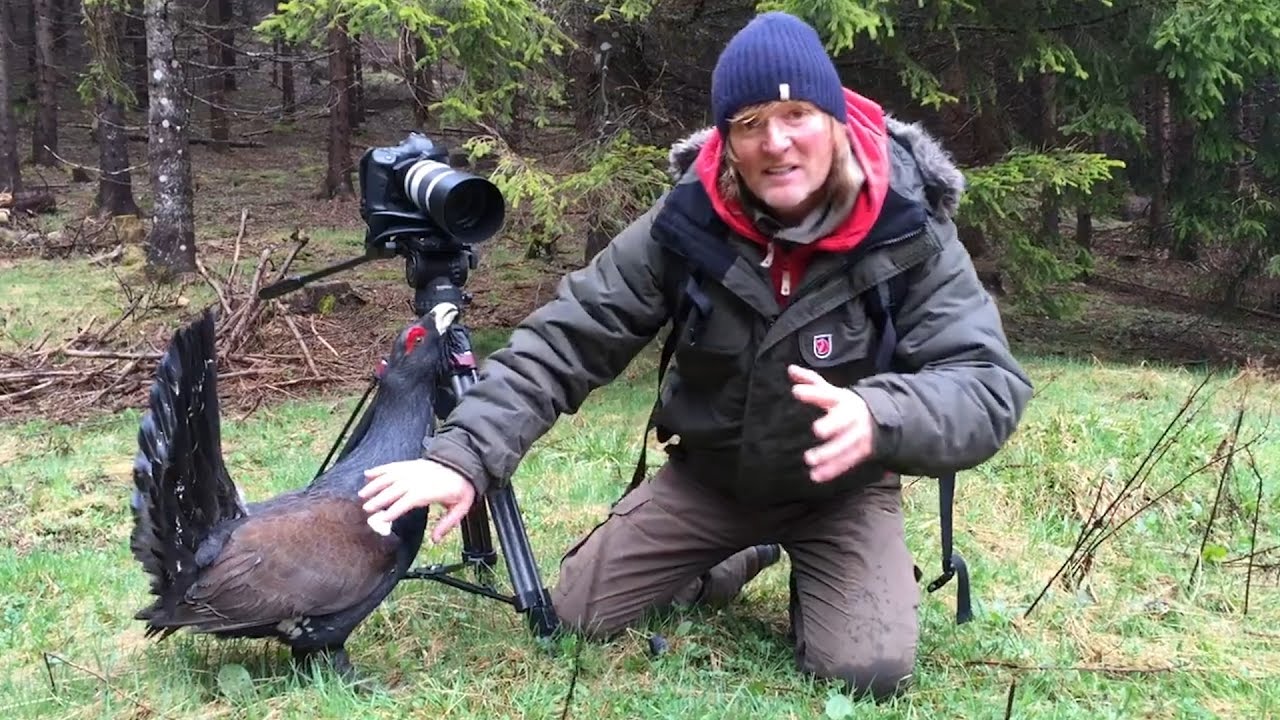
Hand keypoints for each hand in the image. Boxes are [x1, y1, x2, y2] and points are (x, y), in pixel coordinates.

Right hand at [359, 459, 475, 543]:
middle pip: (395, 489)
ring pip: (390, 477)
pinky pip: (392, 466)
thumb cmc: (461, 487)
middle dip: (380, 498)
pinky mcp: (410, 464)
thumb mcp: (461, 507)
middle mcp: (419, 479)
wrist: (464, 462)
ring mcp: (413, 470)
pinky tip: (367, 475)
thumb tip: (435, 540)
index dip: (396, 508)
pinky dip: (378, 470)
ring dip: (374, 485)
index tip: (383, 518)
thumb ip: (447, 524)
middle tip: (366, 509)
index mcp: (430, 490)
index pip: (409, 500)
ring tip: (361, 495)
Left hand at [788, 364, 874, 482]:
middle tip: (817, 430)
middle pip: (843, 420)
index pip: (826, 394)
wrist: (880, 419)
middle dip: (832, 424)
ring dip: (829, 454)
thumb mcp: (830, 391)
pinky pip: (847, 461)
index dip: (812, 393)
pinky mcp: (862, 451)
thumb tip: (790, 369)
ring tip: (809, 460)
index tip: (796, 391)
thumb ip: (810, 381)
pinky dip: (832, 470)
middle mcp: (852, 416)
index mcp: (842, 399)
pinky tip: (816, 476)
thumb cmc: (844, 405)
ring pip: (845, 444)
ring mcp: (859, 434)